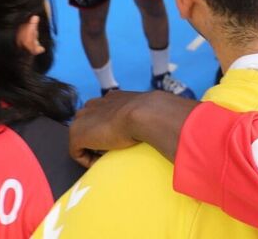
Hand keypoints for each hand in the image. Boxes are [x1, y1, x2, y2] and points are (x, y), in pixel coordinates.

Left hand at [69, 90, 197, 166]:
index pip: (104, 111)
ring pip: (82, 138)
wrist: (146, 113)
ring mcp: (84, 118)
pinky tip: (102, 160)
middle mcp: (95, 104)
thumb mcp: (156, 111)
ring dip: (93, 148)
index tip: (123, 138)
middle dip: (98, 137)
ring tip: (110, 155)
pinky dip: (87, 160)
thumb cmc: (157, 113)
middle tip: (115, 149)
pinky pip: (76, 153)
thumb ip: (156, 114)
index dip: (110, 127)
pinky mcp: (77, 134)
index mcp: (113, 98)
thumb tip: (180, 120)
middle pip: (89, 122)